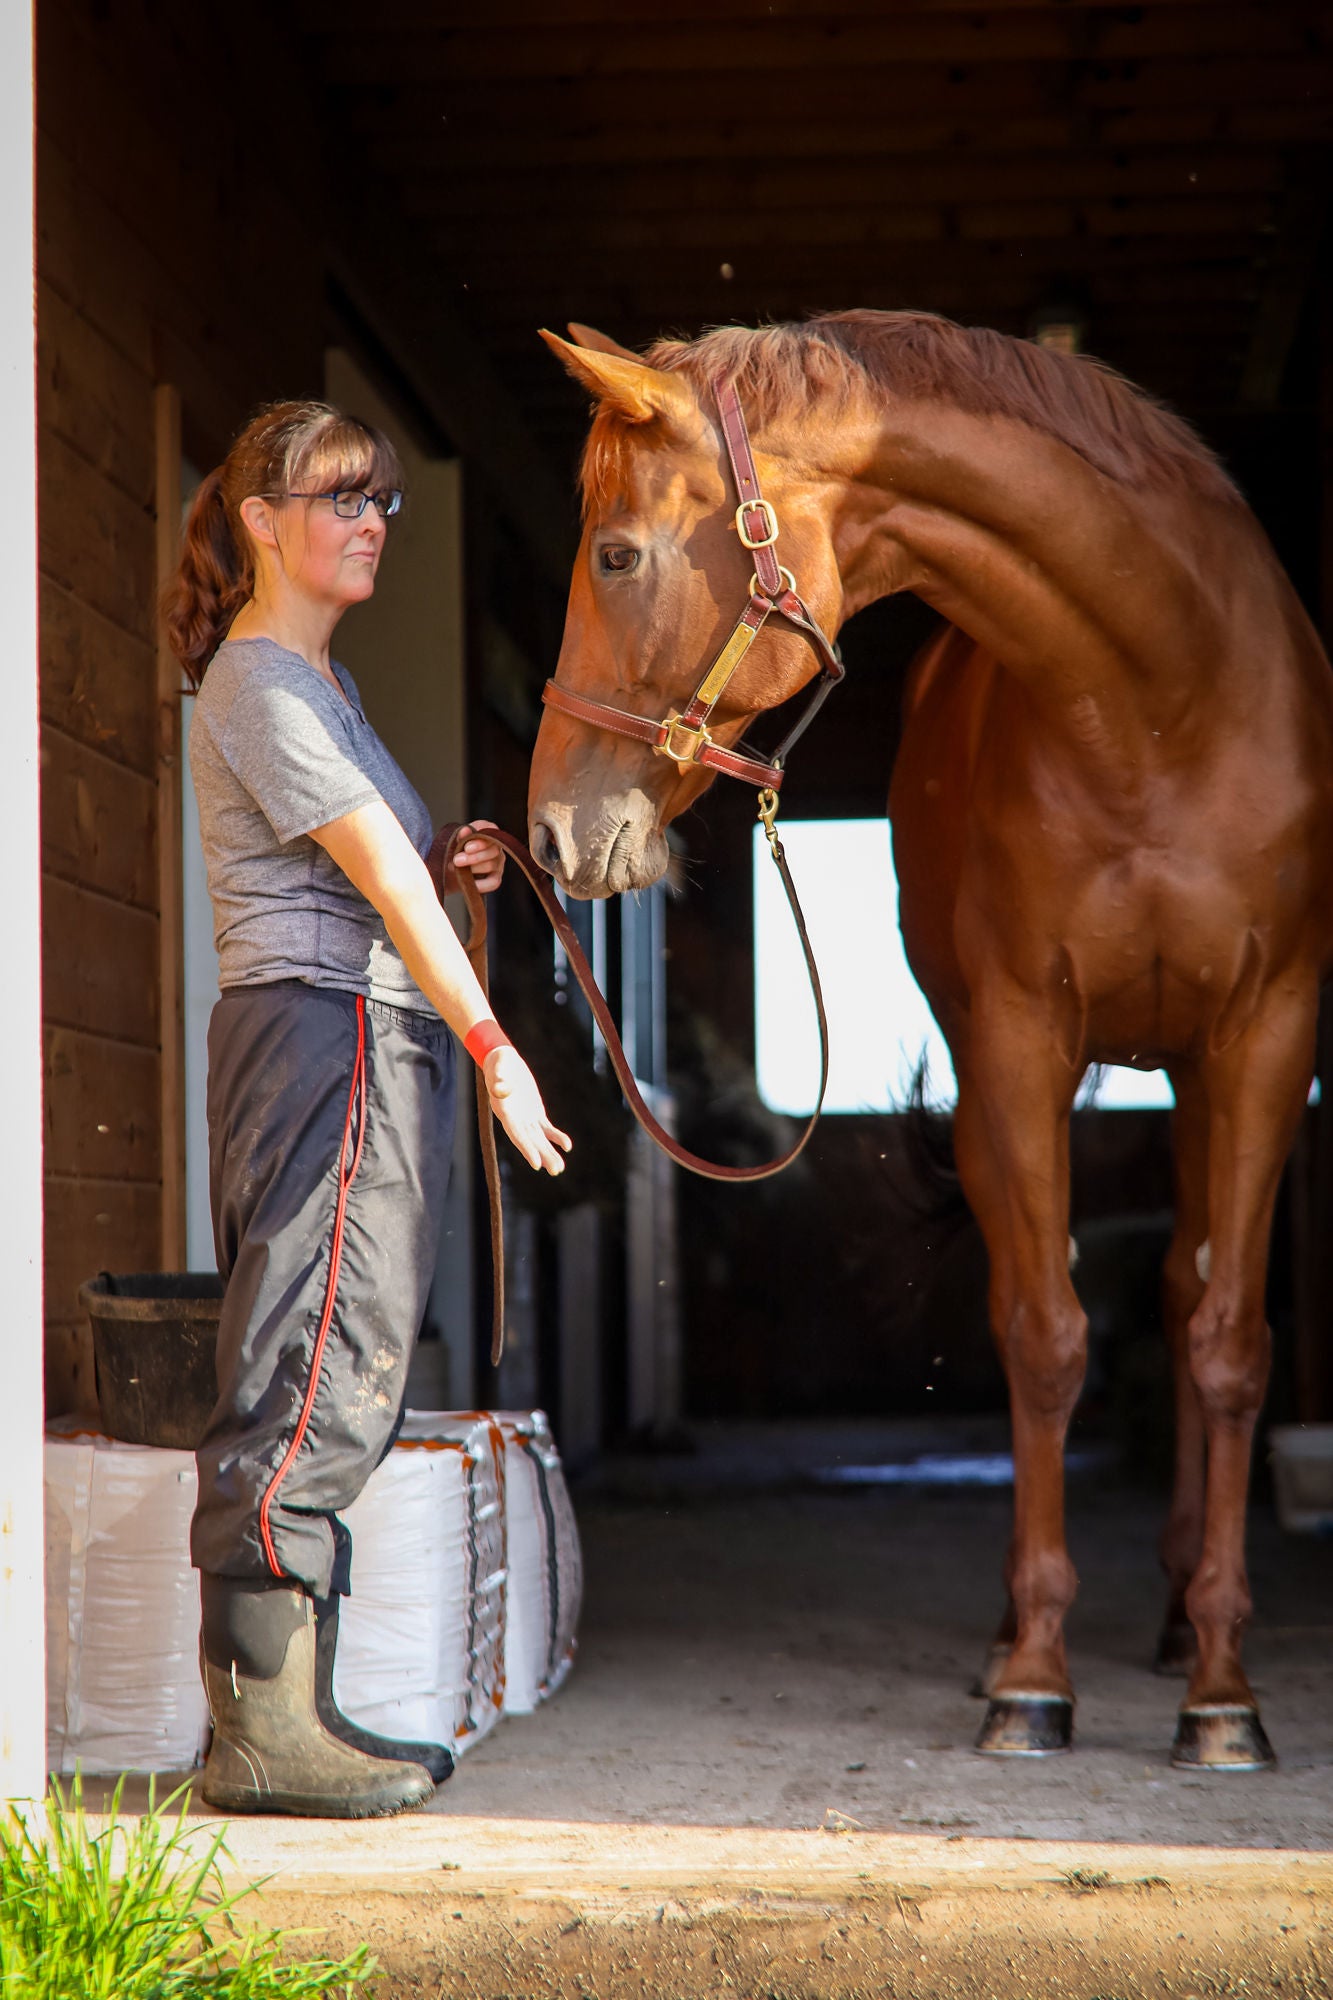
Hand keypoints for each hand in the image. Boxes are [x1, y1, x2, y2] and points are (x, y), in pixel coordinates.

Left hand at [453, 819, 504, 893]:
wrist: (447, 869)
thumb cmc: (452, 851)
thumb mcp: (452, 842)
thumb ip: (459, 835)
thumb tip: (465, 830)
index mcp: (486, 831)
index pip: (491, 831)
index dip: (480, 841)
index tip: (467, 848)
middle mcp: (495, 846)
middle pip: (492, 850)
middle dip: (473, 857)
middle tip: (457, 861)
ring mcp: (498, 863)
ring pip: (490, 865)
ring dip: (473, 869)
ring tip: (458, 870)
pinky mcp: (496, 878)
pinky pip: (494, 882)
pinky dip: (482, 884)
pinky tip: (470, 884)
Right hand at [483, 1045, 571, 1174]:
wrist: (503, 1060)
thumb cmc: (499, 1062)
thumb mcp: (498, 1066)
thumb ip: (498, 1079)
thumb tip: (501, 1090)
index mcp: (505, 1111)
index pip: (516, 1134)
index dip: (526, 1149)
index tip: (537, 1163)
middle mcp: (514, 1119)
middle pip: (530, 1141)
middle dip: (542, 1156)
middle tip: (555, 1170)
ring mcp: (525, 1117)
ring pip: (539, 1139)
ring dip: (549, 1152)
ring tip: (559, 1168)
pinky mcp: (535, 1112)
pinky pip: (546, 1128)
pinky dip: (556, 1137)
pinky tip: (567, 1146)